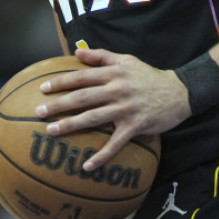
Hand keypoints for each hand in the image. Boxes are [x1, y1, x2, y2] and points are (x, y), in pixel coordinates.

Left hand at [34, 47, 190, 171]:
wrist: (179, 92)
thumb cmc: (148, 76)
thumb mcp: (126, 60)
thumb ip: (101, 56)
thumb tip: (76, 52)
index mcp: (113, 74)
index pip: (81, 77)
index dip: (61, 83)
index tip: (43, 89)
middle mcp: (117, 90)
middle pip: (82, 98)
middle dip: (58, 105)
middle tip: (39, 113)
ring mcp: (125, 109)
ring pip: (93, 118)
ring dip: (70, 126)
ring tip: (51, 132)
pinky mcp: (135, 126)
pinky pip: (115, 143)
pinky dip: (101, 156)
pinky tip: (86, 166)